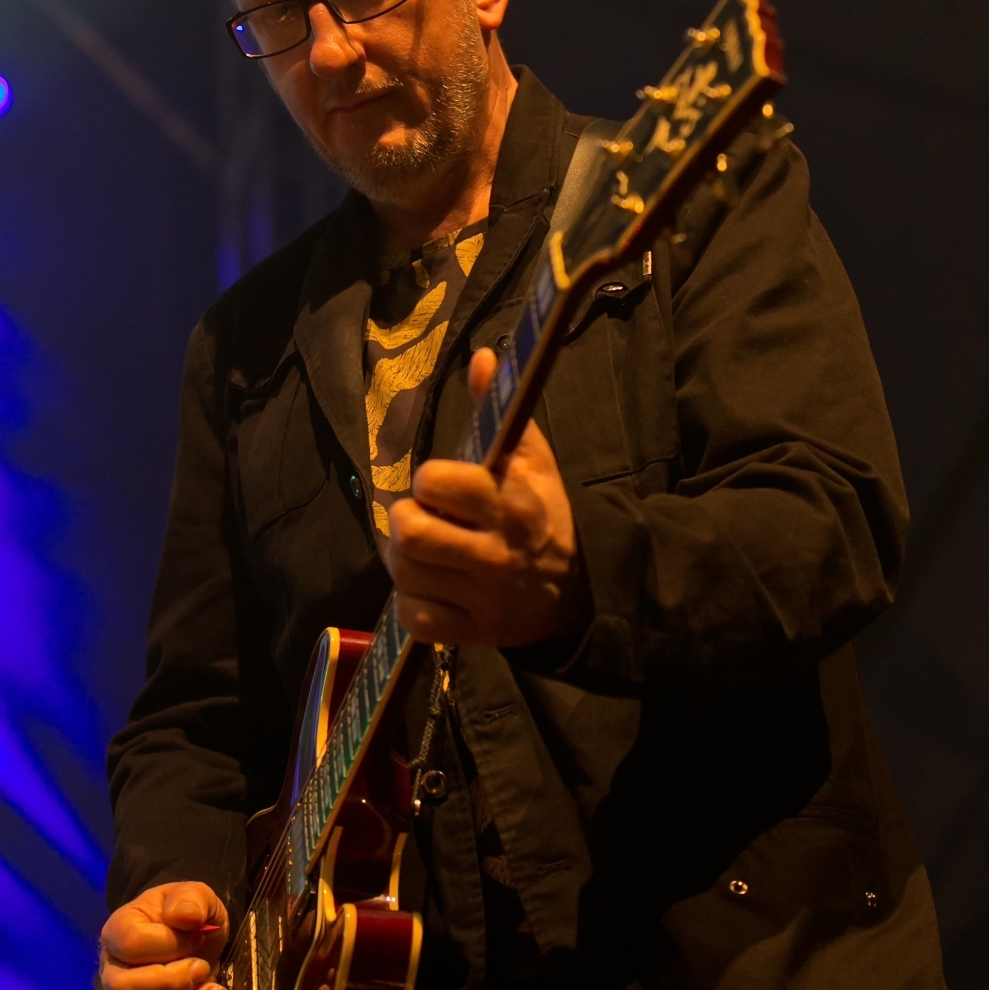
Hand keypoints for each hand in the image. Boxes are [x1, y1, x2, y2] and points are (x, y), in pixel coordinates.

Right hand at [98, 881, 229, 989]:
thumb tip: (186, 917)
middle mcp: (113, 974)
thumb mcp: (195, 894)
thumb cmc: (188, 917)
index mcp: (119, 932)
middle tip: (204, 970)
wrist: (196, 940)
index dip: (168, 944)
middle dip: (171, 985)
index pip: (130, 945)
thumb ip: (190, 899)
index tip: (197, 936)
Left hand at [384, 347, 586, 648]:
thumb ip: (500, 409)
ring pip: (406, 576)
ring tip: (423, 552)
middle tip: (420, 519)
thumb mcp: (533, 459)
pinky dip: (412, 603)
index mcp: (510, 503)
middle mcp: (496, 552)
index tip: (439, 487)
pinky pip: (415, 619)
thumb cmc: (546, 512)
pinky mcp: (474, 633)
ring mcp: (484, 597)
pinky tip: (430, 588)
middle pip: (411, 533)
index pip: (436, 483)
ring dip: (404, 561)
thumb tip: (481, 356)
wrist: (584, 589)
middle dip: (404, 521)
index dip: (428, 481)